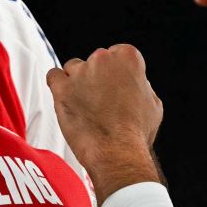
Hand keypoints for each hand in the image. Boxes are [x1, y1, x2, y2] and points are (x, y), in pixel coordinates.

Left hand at [46, 46, 163, 197]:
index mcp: (128, 57)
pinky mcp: (61, 88)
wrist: (117, 153)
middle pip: (96, 60)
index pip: (117, 54)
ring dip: (78, 82)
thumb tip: (132, 82)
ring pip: (74, 68)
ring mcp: (80, 72)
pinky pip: (54, 76)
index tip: (116, 87)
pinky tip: (67, 97)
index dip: (117, 73)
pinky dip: (58, 85)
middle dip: (98, 77)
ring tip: (86, 104)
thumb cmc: (136, 132)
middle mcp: (102, 59)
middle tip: (102, 100)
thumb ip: (140, 85)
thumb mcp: (152, 103)